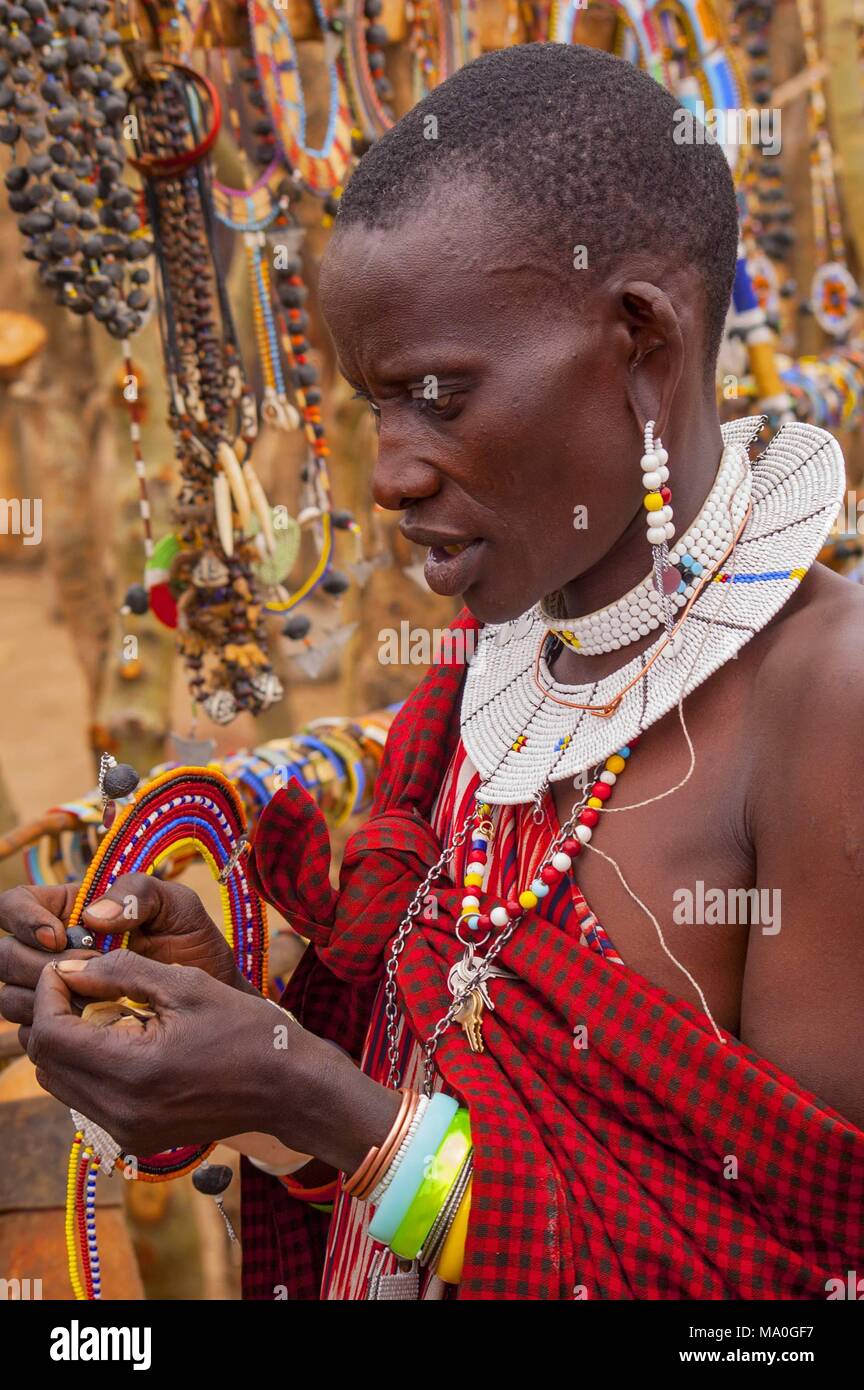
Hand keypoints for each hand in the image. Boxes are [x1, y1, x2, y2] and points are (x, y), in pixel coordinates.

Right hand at [0, 876, 250, 1040]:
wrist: (212, 1001)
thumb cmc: (194, 946)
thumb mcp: (177, 906)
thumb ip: (139, 892)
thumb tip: (90, 915)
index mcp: (69, 910)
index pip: (13, 905)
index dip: (24, 919)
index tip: (58, 937)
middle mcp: (51, 951)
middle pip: (5, 955)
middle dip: (35, 965)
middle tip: (83, 974)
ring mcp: (52, 993)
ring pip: (11, 998)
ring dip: (43, 1001)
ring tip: (93, 1002)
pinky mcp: (62, 1029)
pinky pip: (32, 1035)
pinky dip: (54, 1032)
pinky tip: (91, 1028)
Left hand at [28, 951, 400, 1170]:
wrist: (289, 1088)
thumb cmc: (246, 1029)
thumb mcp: (185, 984)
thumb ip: (120, 971)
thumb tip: (69, 967)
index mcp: (132, 1071)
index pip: (50, 1034)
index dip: (49, 993)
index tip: (68, 967)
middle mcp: (121, 1112)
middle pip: (47, 1062)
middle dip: (55, 1017)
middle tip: (85, 984)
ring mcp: (128, 1131)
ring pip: (61, 1083)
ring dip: (70, 1043)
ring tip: (107, 1011)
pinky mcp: (137, 1138)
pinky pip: (88, 1099)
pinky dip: (91, 1066)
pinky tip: (125, 1040)